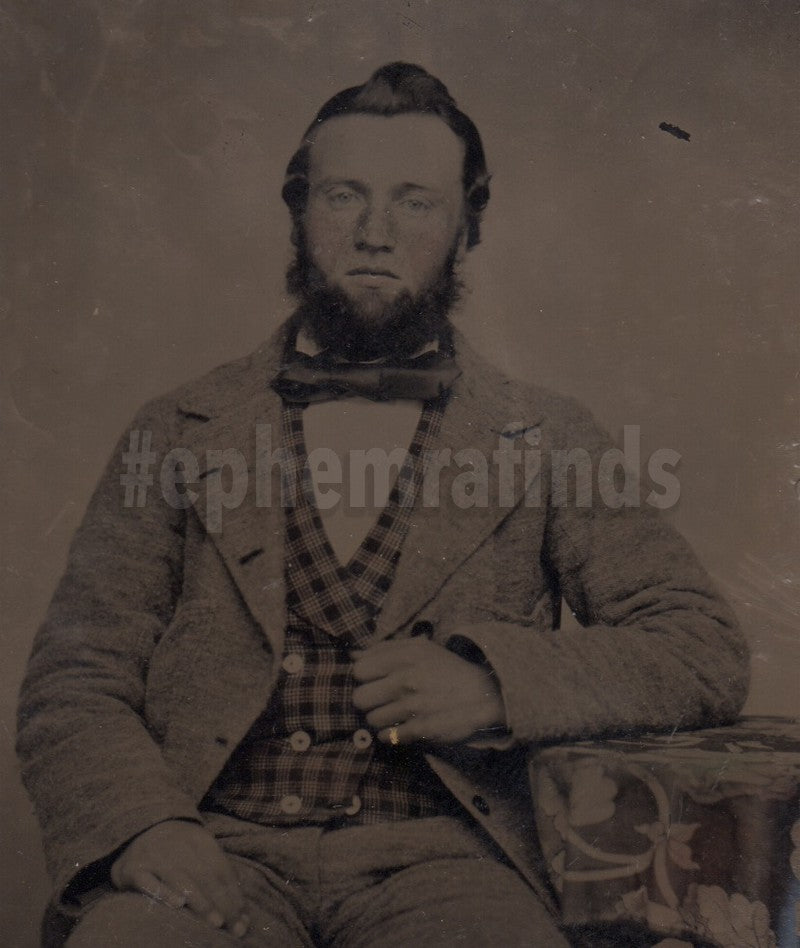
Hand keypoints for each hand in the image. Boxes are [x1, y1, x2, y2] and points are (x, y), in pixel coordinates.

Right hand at [110, 820, 248, 936]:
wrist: (137, 828)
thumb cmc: (176, 848)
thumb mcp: (198, 849)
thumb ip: (217, 872)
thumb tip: (240, 907)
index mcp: (199, 839)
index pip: (221, 868)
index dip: (234, 894)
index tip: (243, 919)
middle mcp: (178, 845)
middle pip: (205, 875)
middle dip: (222, 902)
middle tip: (233, 927)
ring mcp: (155, 856)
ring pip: (181, 879)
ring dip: (201, 902)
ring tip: (215, 921)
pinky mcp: (134, 869)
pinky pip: (150, 883)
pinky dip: (165, 893)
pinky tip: (178, 905)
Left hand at [351, 637, 505, 744]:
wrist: (484, 694)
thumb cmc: (447, 669)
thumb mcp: (420, 649)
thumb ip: (385, 648)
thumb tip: (353, 653)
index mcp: (404, 657)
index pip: (359, 670)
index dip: (365, 677)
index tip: (376, 680)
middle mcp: (405, 680)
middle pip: (359, 698)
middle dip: (368, 700)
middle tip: (382, 700)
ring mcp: (412, 706)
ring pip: (371, 720)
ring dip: (380, 719)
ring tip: (395, 714)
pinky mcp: (421, 729)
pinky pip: (387, 737)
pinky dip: (390, 734)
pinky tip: (402, 727)